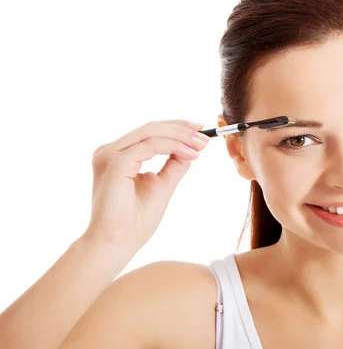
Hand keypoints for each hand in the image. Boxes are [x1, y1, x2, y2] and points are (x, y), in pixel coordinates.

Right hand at [85, 120, 208, 253]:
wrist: (117, 243)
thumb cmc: (135, 221)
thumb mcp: (162, 185)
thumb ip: (173, 165)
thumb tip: (190, 149)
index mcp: (117, 155)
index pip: (148, 132)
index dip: (176, 127)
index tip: (200, 131)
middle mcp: (109, 151)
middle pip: (150, 128)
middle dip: (181, 129)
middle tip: (205, 136)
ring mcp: (109, 155)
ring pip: (150, 132)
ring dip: (180, 136)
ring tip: (200, 145)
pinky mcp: (115, 163)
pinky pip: (150, 146)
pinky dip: (173, 146)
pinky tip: (190, 154)